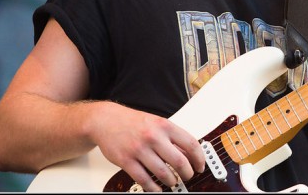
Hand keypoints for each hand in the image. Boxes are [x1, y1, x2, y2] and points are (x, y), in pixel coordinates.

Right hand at [90, 102, 204, 191]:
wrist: (106, 120)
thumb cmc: (134, 122)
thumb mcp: (158, 123)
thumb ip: (172, 138)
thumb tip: (189, 154)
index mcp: (165, 126)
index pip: (190, 144)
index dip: (199, 158)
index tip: (201, 166)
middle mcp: (153, 137)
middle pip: (179, 161)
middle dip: (187, 173)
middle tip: (188, 176)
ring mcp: (139, 149)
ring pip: (163, 173)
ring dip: (171, 181)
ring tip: (173, 181)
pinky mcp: (126, 161)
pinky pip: (144, 179)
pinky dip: (153, 187)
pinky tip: (157, 188)